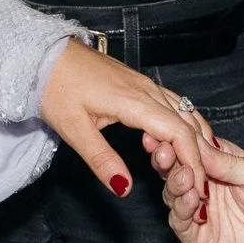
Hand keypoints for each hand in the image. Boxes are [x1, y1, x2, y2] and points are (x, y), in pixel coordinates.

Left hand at [40, 42, 212, 202]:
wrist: (44, 54)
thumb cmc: (55, 86)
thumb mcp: (73, 128)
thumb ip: (101, 159)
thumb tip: (124, 188)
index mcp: (134, 101)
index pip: (179, 133)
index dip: (193, 162)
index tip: (197, 187)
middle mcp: (147, 89)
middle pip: (188, 124)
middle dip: (199, 156)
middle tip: (199, 186)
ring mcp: (145, 84)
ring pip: (185, 112)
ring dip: (194, 141)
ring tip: (194, 170)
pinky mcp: (139, 84)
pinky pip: (173, 105)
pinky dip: (184, 126)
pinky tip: (180, 143)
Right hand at [161, 140, 243, 242]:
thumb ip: (230, 162)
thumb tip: (195, 142)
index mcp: (225, 165)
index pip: (193, 148)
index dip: (178, 141)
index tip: (166, 134)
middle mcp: (209, 188)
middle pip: (176, 170)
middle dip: (167, 160)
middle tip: (164, 153)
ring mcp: (204, 215)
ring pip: (173, 196)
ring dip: (173, 184)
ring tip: (184, 178)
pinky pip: (181, 225)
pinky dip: (180, 211)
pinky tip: (190, 201)